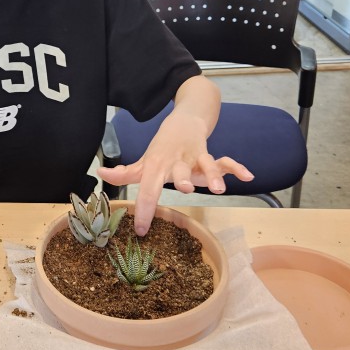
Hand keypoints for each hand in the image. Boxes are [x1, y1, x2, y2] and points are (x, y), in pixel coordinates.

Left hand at [97, 109, 252, 235]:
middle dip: (183, 179)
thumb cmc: (162, 148)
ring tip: (219, 188)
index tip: (141, 229)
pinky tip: (248, 175)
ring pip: (205, 164)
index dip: (143, 209)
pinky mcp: (211, 155)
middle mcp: (176, 162)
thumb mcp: (144, 161)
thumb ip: (125, 172)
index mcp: (157, 166)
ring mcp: (195, 157)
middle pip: (179, 171)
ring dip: (212, 175)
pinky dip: (237, 168)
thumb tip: (101, 174)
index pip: (148, 189)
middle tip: (185, 189)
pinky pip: (225, 161)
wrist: (184, 120)